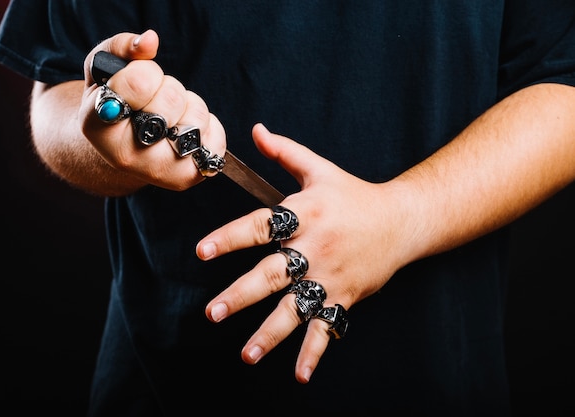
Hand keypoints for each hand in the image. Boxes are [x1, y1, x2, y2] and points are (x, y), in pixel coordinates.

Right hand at [79, 30, 226, 190]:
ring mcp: (158, 171)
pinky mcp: (187, 178)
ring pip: (197, 118)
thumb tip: (149, 40)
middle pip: (172, 100)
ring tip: (169, 116)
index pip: (138, 82)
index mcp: (97, 125)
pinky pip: (216, 140)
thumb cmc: (116, 103)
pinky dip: (208, 126)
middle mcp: (126, 156)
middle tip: (152, 101)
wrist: (122, 147)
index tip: (135, 80)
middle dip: (167, 88)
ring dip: (189, 107)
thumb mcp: (104, 69)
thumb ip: (121, 47)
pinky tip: (185, 130)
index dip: (144, 71)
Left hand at [196, 123, 409, 382]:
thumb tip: (254, 130)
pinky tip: (300, 375)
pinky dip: (314, 353)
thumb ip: (285, 152)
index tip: (201, 251)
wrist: (402, 220)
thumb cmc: (354, 194)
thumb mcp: (320, 169)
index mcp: (305, 214)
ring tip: (247, 354)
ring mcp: (330, 276)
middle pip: (272, 275)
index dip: (230, 237)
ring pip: (296, 308)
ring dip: (270, 333)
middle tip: (212, 312)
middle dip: (241, 295)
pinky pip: (328, 327)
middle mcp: (315, 248)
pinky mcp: (344, 296)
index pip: (260, 226)